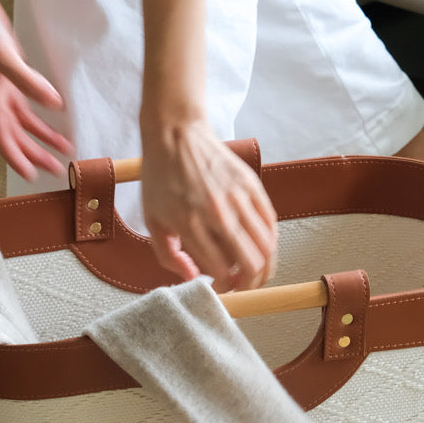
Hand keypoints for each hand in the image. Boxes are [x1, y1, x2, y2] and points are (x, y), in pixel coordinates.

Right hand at [0, 0, 73, 180]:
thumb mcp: (3, 54)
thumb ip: (28, 81)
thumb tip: (54, 105)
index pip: (2, 138)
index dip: (17, 158)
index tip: (32, 176)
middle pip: (15, 134)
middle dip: (35, 152)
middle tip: (56, 168)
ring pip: (22, 117)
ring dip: (41, 133)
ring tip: (63, 146)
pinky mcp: (6, 67)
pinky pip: (24, 97)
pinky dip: (38, 107)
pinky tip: (54, 110)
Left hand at [141, 120, 277, 291]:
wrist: (177, 135)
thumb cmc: (161, 178)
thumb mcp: (152, 220)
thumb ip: (168, 255)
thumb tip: (192, 278)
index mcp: (189, 224)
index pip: (221, 270)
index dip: (223, 286)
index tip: (219, 286)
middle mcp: (218, 213)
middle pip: (252, 264)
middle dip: (249, 284)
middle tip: (240, 284)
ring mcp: (238, 198)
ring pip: (267, 248)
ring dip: (264, 267)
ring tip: (254, 271)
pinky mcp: (252, 186)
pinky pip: (271, 224)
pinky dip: (270, 242)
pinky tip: (260, 247)